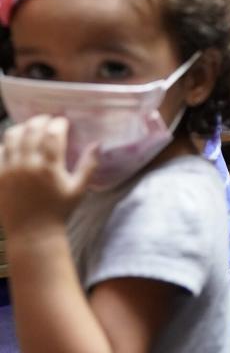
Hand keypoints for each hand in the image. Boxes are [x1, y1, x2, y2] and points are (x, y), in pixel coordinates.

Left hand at [0, 115, 97, 236]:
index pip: (53, 133)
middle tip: (48, 121)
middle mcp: (27, 164)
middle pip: (32, 129)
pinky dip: (7, 143)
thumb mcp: (79, 189)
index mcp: (49, 167)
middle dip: (41, 120)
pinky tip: (16, 145)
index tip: (64, 122)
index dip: (59, 123)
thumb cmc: (59, 211)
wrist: (33, 233)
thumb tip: (98, 143)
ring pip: (12, 136)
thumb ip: (89, 165)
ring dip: (23, 127)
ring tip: (31, 128)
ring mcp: (9, 169)